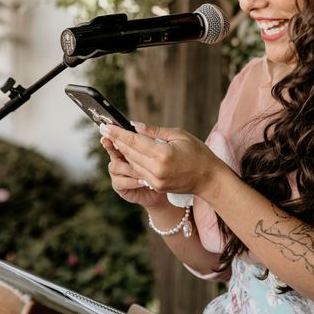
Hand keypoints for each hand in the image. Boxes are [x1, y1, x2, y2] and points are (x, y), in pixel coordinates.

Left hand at [100, 122, 230, 198]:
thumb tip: (135, 126)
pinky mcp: (156, 186)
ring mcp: (156, 180)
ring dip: (123, 151)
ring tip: (114, 139)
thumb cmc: (198, 153)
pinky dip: (133, 161)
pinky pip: (139, 171)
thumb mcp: (179, 135)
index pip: (134, 141)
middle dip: (116, 140)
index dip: (118, 133)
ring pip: (132, 163)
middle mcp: (157, 169)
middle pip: (130, 152)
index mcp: (163, 154)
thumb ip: (155, 132)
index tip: (106, 126)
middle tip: (105, 130)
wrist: (209, 179)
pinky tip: (127, 152)